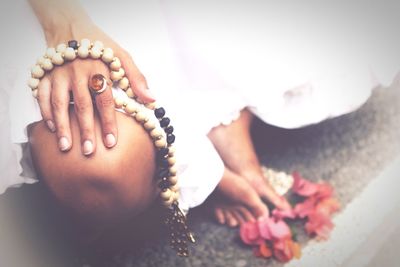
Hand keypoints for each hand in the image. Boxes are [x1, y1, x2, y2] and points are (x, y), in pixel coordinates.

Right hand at [38, 22, 154, 155]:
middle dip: (86, 130)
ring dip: (63, 126)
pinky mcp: (45, 74)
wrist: (70, 27)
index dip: (108, 122)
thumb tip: (152, 100)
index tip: (111, 142)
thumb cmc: (100, 46)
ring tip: (66, 147)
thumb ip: (137, 78)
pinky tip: (52, 128)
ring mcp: (59, 73)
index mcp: (99, 69)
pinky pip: (43, 95)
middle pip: (82, 105)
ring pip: (60, 103)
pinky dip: (46, 111)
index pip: (105, 100)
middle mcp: (77, 72)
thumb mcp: (122, 56)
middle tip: (89, 151)